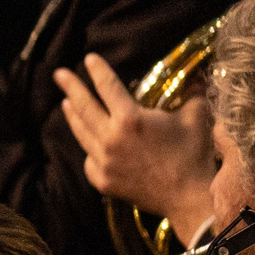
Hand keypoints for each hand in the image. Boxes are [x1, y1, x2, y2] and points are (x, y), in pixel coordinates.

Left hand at [55, 53, 217, 240]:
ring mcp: (102, 162)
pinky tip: (89, 140)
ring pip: (82, 134)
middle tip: (59, 74)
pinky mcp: (101, 180)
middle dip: (71, 88)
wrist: (187, 196)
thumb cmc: (194, 153)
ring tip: (66, 103)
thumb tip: (196, 72)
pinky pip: (89, 159)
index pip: (108, 87)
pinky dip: (89, 147)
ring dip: (73, 116)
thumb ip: (191, 91)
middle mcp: (110, 139)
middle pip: (84, 108)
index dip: (98, 71)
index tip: (88, 58)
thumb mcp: (196, 115)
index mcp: (130, 119)